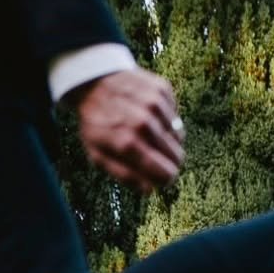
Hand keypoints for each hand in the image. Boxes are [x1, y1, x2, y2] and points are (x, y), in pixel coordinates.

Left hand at [73, 68, 184, 193]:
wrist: (95, 83)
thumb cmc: (96, 125)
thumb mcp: (99, 156)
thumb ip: (124, 175)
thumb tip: (150, 189)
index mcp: (127, 143)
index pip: (163, 171)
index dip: (167, 179)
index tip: (166, 181)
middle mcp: (143, 123)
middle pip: (175, 154)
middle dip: (171, 162)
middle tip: (162, 162)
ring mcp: (155, 104)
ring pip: (178, 135)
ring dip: (169, 141)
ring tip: (151, 138)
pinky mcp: (163, 89)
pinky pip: (175, 115)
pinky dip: (167, 120)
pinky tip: (151, 118)